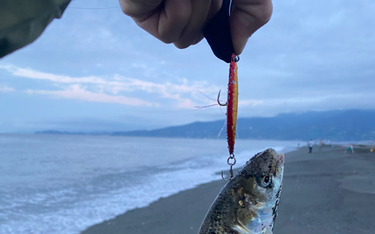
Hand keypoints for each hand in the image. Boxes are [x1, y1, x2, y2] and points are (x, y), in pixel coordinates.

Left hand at [119, 0, 272, 53]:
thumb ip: (253, 14)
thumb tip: (236, 48)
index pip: (202, 32)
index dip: (215, 20)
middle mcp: (168, 1)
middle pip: (193, 38)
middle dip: (209, 12)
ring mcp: (150, 4)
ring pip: (181, 38)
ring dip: (196, 7)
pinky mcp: (133, 7)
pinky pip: (166, 31)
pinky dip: (178, 8)